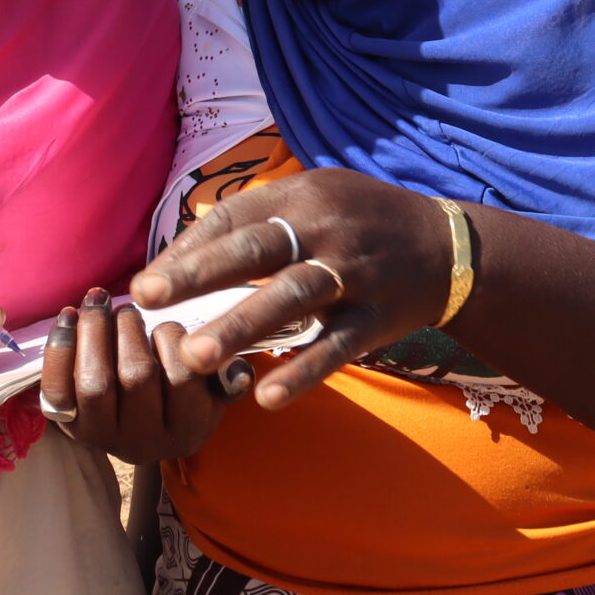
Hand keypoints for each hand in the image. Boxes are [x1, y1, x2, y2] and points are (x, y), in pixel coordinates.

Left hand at [35, 287, 247, 464]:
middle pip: (137, 375)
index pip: (183, 375)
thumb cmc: (179, 392)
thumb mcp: (211, 387)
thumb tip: (237, 370)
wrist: (137, 424)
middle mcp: (144, 444)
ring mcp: (102, 438)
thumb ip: (226, 376)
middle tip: (130, 309)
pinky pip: (57, 389)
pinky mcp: (68, 426)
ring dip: (96, 331)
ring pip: (95, 381)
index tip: (166, 321)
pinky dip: (60, 348)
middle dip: (131, 328)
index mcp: (187, 431)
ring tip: (100, 304)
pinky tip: (69, 316)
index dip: (172, 337)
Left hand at [130, 167, 455, 410]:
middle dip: (197, 275)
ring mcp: (352, 273)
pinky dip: (303, 372)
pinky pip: (336, 347)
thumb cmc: (360, 220)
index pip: (232, 218)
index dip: (186, 250)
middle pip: (253, 250)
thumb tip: (184, 241)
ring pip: (290, 298)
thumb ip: (255, 216)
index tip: (145, 285)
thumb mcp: (313, 196)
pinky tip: (266, 397)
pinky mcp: (377, 317)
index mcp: (300, 197)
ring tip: (191, 356)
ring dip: (238, 326)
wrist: (448, 246)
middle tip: (146, 299)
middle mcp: (324, 229)